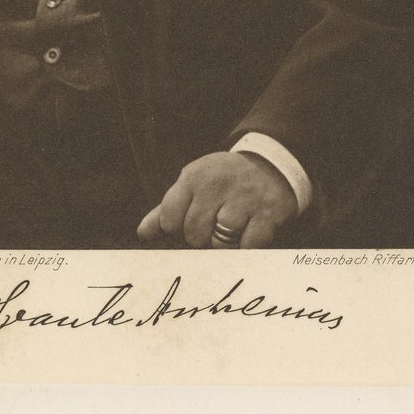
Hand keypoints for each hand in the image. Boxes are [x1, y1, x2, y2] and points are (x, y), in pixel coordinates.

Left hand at [136, 152, 297, 249]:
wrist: (271, 165)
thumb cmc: (223, 181)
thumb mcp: (193, 184)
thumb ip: (166, 209)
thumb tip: (143, 234)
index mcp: (194, 177)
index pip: (169, 218)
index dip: (176, 228)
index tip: (188, 222)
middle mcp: (218, 185)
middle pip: (193, 234)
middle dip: (201, 239)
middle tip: (213, 226)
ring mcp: (244, 199)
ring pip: (219, 244)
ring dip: (223, 245)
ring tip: (230, 230)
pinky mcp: (268, 214)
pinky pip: (247, 247)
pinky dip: (246, 247)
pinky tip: (249, 232)